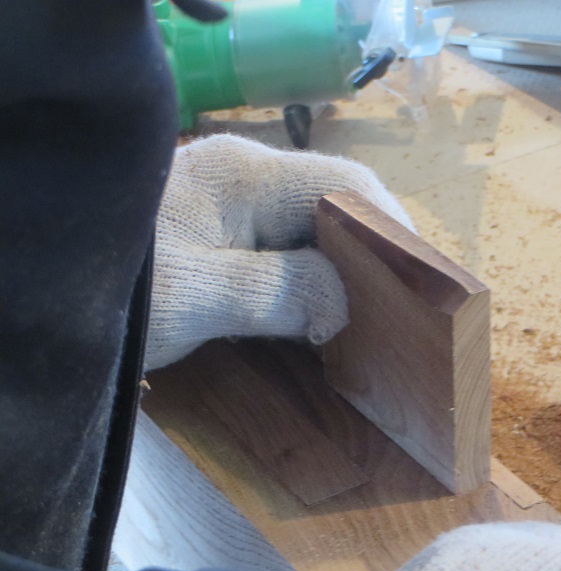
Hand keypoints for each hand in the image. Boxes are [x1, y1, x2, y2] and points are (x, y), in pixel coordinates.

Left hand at [145, 134, 413, 369]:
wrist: (44, 281)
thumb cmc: (119, 290)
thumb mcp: (197, 297)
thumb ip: (279, 292)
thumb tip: (345, 301)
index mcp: (245, 177)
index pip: (344, 183)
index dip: (389, 225)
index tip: (417, 279)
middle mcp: (243, 175)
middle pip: (332, 199)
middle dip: (368, 247)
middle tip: (395, 301)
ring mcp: (229, 198)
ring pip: (309, 221)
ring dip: (340, 261)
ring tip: (366, 307)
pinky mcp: (218, 225)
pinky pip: (283, 238)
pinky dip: (309, 268)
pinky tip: (317, 302)